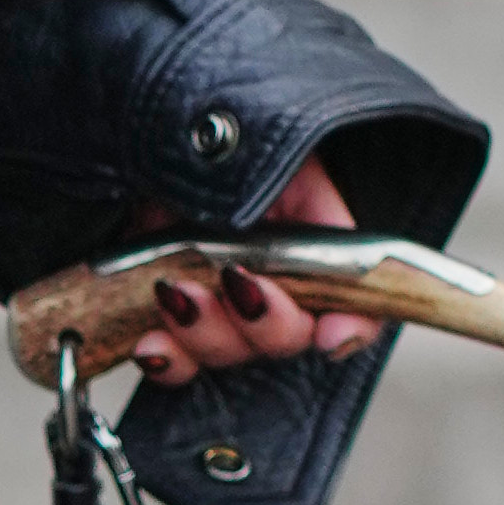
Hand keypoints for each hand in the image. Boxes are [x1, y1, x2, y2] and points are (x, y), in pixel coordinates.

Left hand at [121, 153, 367, 387]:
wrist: (151, 142)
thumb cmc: (224, 151)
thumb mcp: (291, 169)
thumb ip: (326, 221)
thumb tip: (344, 286)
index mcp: (310, 251)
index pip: (352, 307)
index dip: (348, 329)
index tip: (328, 336)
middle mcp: (268, 288)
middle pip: (284, 338)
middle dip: (264, 321)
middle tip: (236, 279)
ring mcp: (216, 306)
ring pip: (227, 352)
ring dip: (205, 331)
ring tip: (177, 289)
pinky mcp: (165, 316)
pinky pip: (174, 362)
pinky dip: (165, 359)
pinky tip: (151, 344)